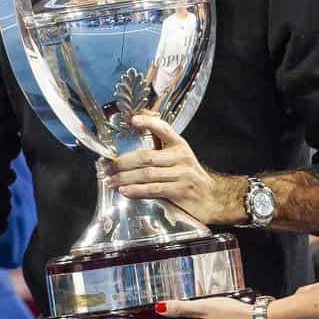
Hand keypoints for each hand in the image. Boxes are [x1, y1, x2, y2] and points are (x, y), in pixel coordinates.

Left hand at [104, 114, 245, 224]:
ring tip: (110, 181)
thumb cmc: (188, 177)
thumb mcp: (177, 157)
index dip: (148, 123)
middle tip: (107, 168)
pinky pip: (153, 189)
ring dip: (125, 178)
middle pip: (146, 157)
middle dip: (123, 163)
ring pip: (147, 174)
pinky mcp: (180, 191)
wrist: (211, 198)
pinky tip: (125, 191)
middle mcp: (181, 157)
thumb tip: (138, 123)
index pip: (163, 129)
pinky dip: (136, 191)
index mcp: (179, 145)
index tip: (133, 120)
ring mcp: (182, 174)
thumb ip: (159, 145)